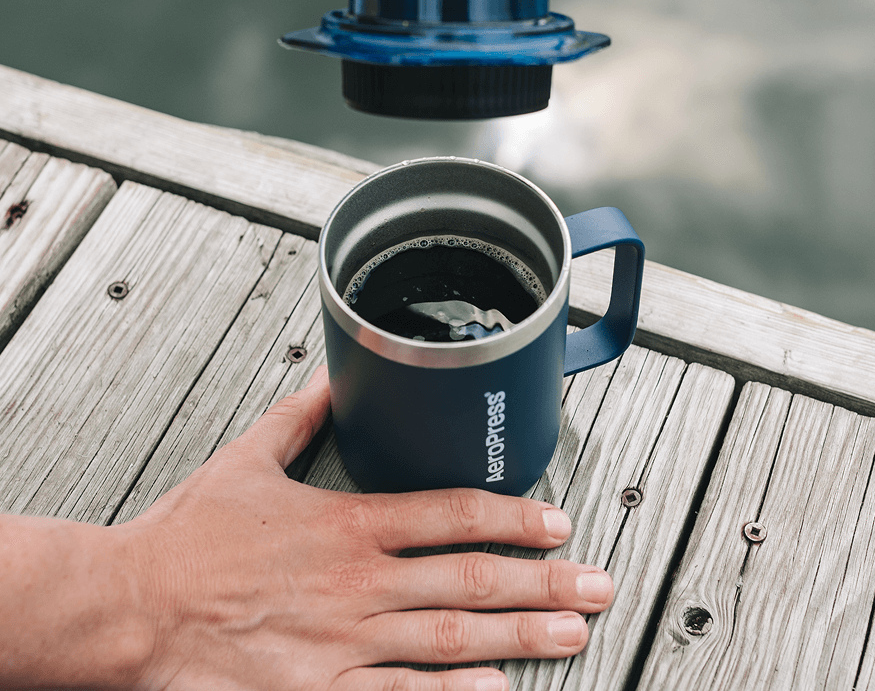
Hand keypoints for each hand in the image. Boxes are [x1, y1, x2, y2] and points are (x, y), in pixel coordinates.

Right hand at [117, 366, 613, 690]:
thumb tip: (330, 380)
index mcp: (346, 522)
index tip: (556, 522)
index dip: (514, 516)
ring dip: (519, 637)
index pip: (452, 513)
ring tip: (572, 636)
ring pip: (450, 639)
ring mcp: (342, 642)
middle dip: (542, 582)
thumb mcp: (247, 458)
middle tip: (596, 585)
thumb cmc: (186, 538)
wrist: (130, 606)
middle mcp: (356, 582)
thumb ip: (298, 418)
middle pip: (469, 578)